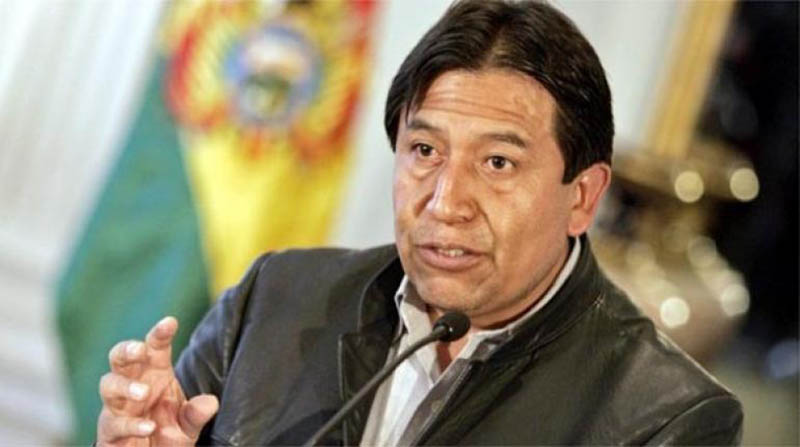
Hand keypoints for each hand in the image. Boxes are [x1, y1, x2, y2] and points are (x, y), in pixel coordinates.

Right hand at [96, 317, 218, 445]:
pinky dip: (131, 424)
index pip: (155, 348)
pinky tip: (148, 427)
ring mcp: (118, 407)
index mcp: (155, 373)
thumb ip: (196, 414)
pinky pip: (114, 423)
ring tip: (143, 393)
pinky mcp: (109, 431)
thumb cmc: (167, 433)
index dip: (160, 334)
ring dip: (125, 386)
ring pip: (109, 385)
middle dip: (127, 350)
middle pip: (120, 358)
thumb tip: (210, 403)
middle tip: (139, 350)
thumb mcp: (188, 425)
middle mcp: (134, 384)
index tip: (170, 322)